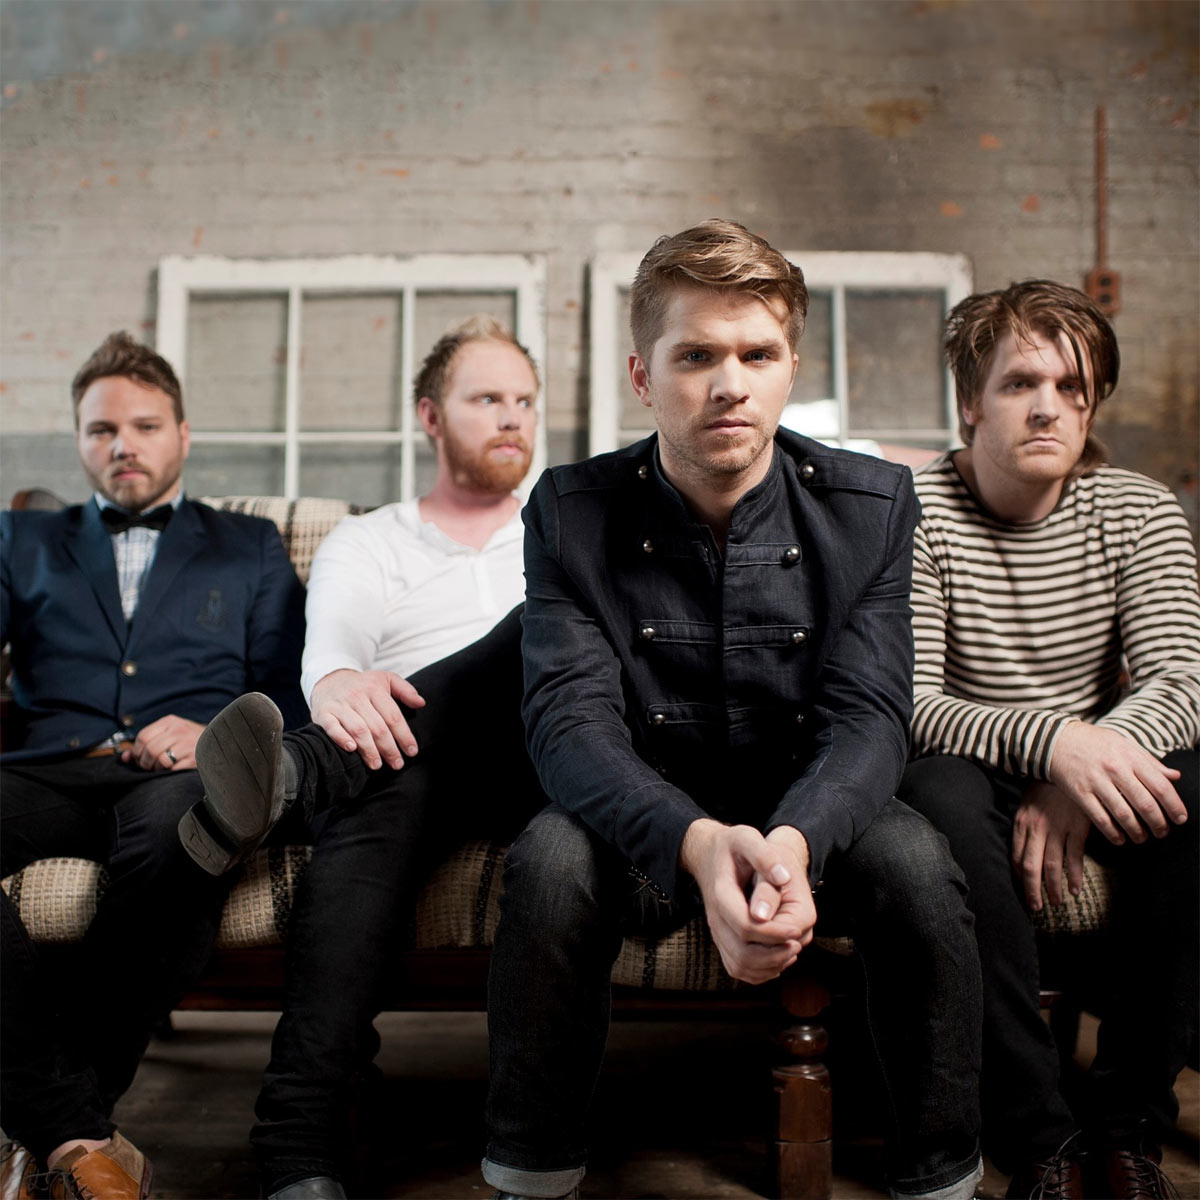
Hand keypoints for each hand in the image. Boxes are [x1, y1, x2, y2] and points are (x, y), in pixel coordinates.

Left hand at [122, 715, 204, 771]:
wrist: (218, 742)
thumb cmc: (189, 740)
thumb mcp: (169, 734)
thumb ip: (147, 743)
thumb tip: (124, 758)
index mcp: (170, 722)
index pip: (143, 736)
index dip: (136, 751)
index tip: (139, 759)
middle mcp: (179, 730)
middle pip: (150, 750)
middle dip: (145, 763)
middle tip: (149, 767)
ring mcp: (188, 744)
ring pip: (160, 760)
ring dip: (157, 768)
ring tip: (162, 768)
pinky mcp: (194, 758)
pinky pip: (172, 769)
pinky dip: (168, 772)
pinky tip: (173, 770)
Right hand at [309, 668, 425, 769]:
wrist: (329, 679)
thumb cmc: (363, 685)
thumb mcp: (386, 679)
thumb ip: (405, 690)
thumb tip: (421, 703)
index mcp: (375, 688)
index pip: (393, 716)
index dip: (404, 735)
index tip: (412, 751)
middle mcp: (357, 696)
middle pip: (377, 726)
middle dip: (389, 748)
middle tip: (397, 764)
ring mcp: (340, 705)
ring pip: (358, 729)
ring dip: (369, 749)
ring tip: (378, 764)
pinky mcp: (324, 714)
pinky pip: (332, 728)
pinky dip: (341, 738)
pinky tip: (352, 749)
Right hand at [679, 819, 815, 984]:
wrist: (709, 854)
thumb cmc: (731, 845)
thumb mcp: (747, 838)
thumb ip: (764, 856)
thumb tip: (783, 878)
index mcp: (722, 894)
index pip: (747, 927)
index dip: (775, 933)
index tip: (797, 928)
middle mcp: (715, 918)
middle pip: (743, 954)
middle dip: (775, 954)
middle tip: (797, 941)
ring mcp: (717, 932)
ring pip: (740, 967)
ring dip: (769, 965)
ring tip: (791, 949)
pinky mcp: (722, 940)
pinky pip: (738, 968)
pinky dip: (761, 970)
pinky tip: (778, 955)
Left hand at [1011, 781, 1091, 909]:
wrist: (1069, 763)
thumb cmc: (1047, 786)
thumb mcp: (1029, 803)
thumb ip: (1025, 825)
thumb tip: (1023, 849)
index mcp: (1021, 822)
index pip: (1016, 857)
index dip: (1019, 877)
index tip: (1022, 891)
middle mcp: (1036, 828)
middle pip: (1030, 867)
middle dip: (1032, 890)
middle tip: (1036, 907)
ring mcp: (1057, 828)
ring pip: (1052, 866)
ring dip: (1053, 888)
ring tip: (1055, 902)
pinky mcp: (1077, 827)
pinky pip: (1074, 857)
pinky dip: (1074, 876)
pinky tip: (1074, 889)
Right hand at [1048, 722, 1185, 844]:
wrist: (1056, 739)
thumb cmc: (1094, 742)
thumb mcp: (1123, 743)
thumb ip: (1149, 761)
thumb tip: (1175, 777)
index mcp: (1129, 757)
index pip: (1160, 785)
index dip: (1174, 805)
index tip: (1180, 818)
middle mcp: (1114, 769)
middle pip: (1144, 804)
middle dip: (1158, 823)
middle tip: (1163, 832)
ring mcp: (1096, 781)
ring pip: (1123, 815)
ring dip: (1137, 832)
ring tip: (1142, 838)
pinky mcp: (1079, 792)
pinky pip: (1100, 819)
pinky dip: (1113, 833)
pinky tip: (1120, 838)